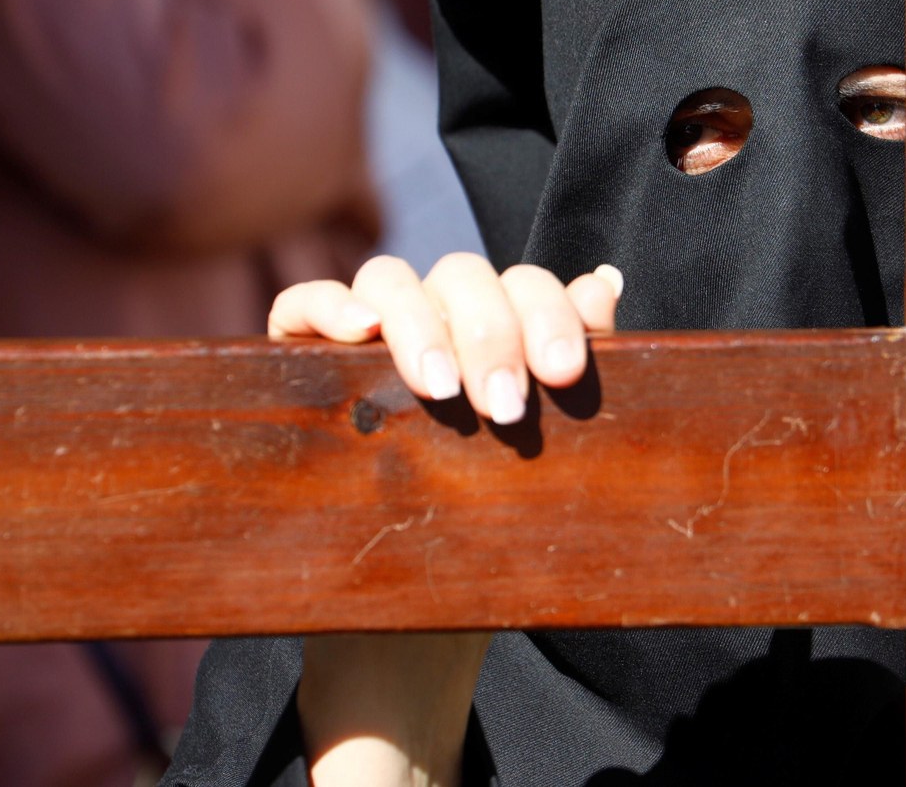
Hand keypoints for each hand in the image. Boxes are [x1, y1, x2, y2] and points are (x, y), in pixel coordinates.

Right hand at [271, 253, 619, 785]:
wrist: (419, 628)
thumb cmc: (491, 527)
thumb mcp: (546, 453)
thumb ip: (570, 364)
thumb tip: (606, 280)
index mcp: (499, 329)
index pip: (524, 284)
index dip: (549, 315)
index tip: (564, 375)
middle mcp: (435, 320)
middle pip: (462, 276)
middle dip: (492, 334)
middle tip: (507, 409)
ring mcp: (367, 338)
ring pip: (389, 280)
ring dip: (420, 326)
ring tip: (440, 392)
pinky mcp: (302, 363)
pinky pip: (299, 305)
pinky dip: (325, 302)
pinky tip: (355, 332)